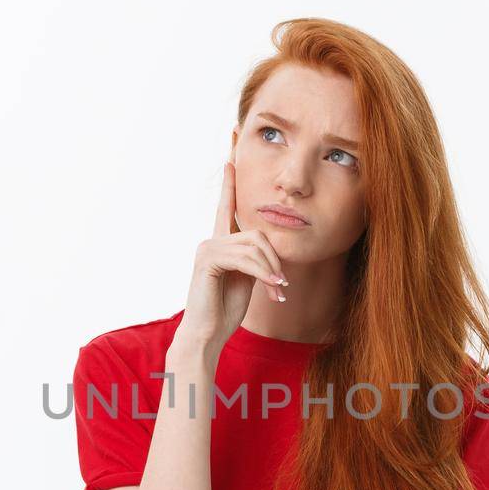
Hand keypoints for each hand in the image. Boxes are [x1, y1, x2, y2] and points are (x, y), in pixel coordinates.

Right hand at [174, 160, 290, 353]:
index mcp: (220, 242)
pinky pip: (246, 259)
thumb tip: (270, 253)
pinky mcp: (208, 260)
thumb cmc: (225, 310)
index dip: (230, 183)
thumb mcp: (247, 279)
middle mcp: (211, 240)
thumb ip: (256, 259)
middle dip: (274, 259)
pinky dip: (263, 273)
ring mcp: (207, 248)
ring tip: (276, 291)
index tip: (231, 156)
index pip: (226, 206)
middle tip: (281, 285)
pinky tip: (272, 289)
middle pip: (256, 234)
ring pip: (254, 246)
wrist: (208, 334)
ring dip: (271, 270)